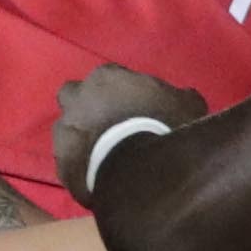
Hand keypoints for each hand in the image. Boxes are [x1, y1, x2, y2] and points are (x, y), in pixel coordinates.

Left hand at [54, 63, 209, 194]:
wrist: (141, 171)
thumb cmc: (165, 127)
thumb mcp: (189, 104)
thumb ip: (179, 96)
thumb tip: (182, 95)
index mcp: (106, 77)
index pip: (109, 76)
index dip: (122, 90)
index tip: (135, 103)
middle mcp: (77, 98)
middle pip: (75, 95)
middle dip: (87, 105)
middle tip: (110, 123)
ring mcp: (64, 131)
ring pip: (68, 129)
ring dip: (83, 137)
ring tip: (105, 153)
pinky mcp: (61, 163)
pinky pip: (71, 161)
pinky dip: (83, 165)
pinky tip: (101, 174)